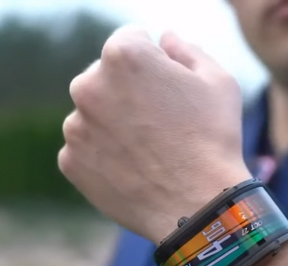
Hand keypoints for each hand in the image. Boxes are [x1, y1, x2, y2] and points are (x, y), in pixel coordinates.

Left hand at [59, 26, 251, 242]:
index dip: (157, 62)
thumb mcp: (217, 81)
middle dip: (129, 91)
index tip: (171, 89)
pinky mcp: (70, 161)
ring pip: (95, 113)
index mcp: (123, 55)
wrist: (197, 206)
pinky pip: (87, 148)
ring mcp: (75, 126)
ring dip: (115, 123)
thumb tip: (165, 38)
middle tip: (161, 123)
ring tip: (149, 150)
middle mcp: (88, 85)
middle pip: (107, 76)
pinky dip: (105, 154)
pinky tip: (135, 168)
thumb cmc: (213, 140)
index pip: (132, 40)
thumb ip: (187, 49)